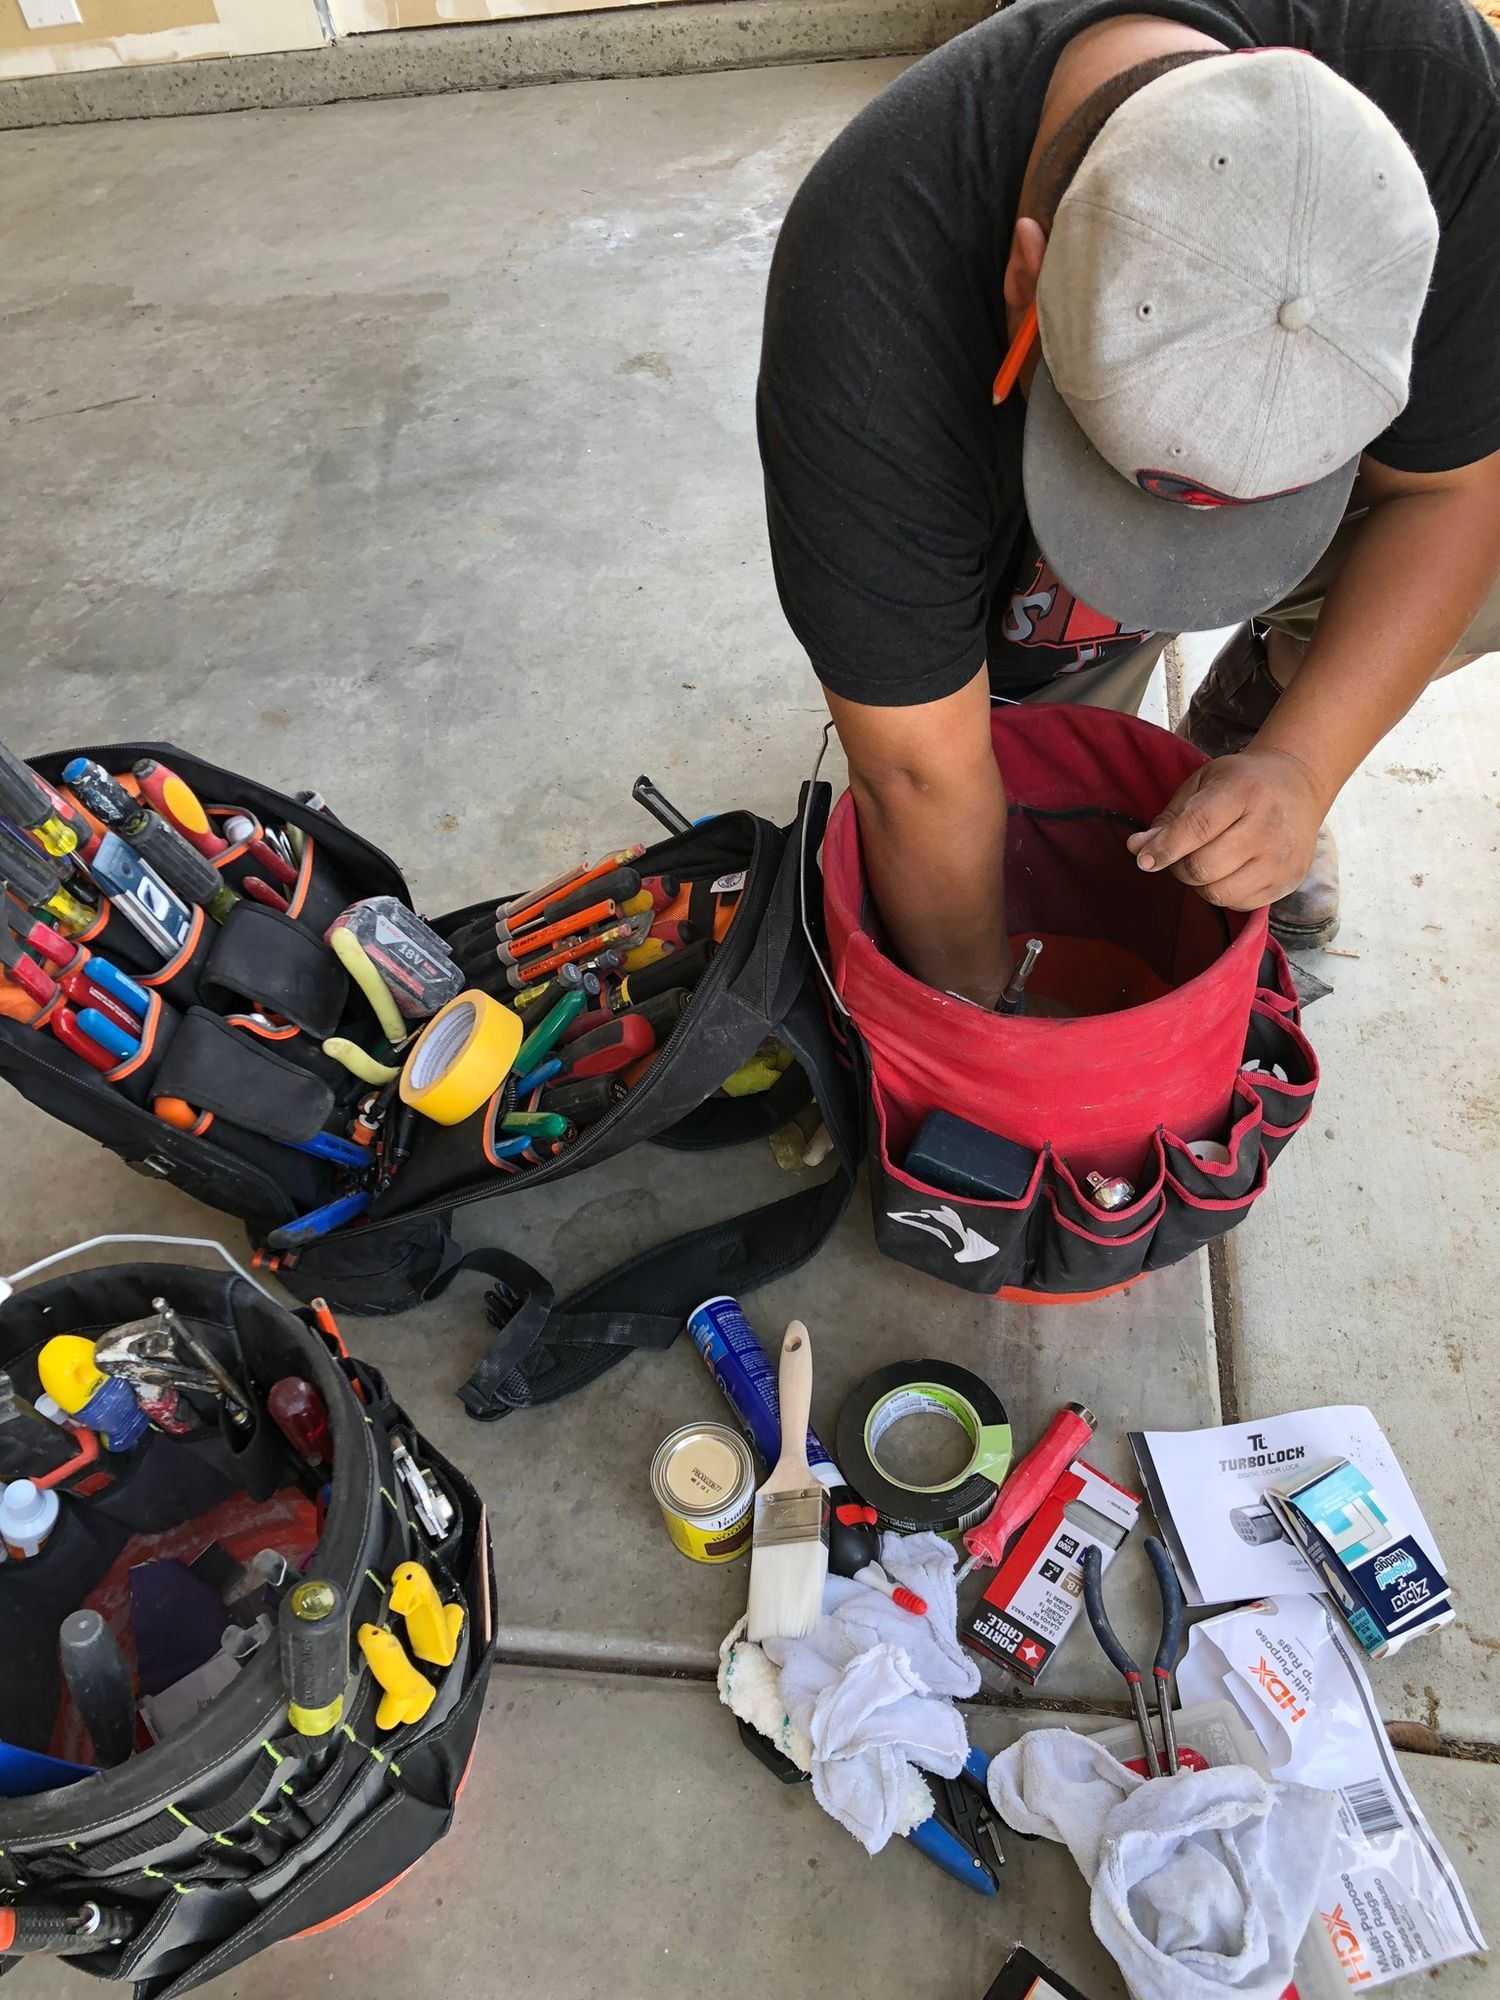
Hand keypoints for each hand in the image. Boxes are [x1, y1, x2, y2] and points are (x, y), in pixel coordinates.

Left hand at [1126, 749, 1328, 909]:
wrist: (1300, 787)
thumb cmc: (1243, 783)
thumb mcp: (1203, 784)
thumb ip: (1170, 818)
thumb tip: (1138, 849)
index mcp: (1244, 792)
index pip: (1198, 828)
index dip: (1165, 848)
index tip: (1145, 859)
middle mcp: (1268, 827)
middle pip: (1203, 868)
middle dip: (1179, 866)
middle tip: (1182, 853)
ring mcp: (1281, 859)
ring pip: (1218, 893)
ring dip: (1200, 884)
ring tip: (1206, 862)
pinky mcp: (1288, 882)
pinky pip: (1238, 905)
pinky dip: (1223, 894)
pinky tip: (1229, 871)